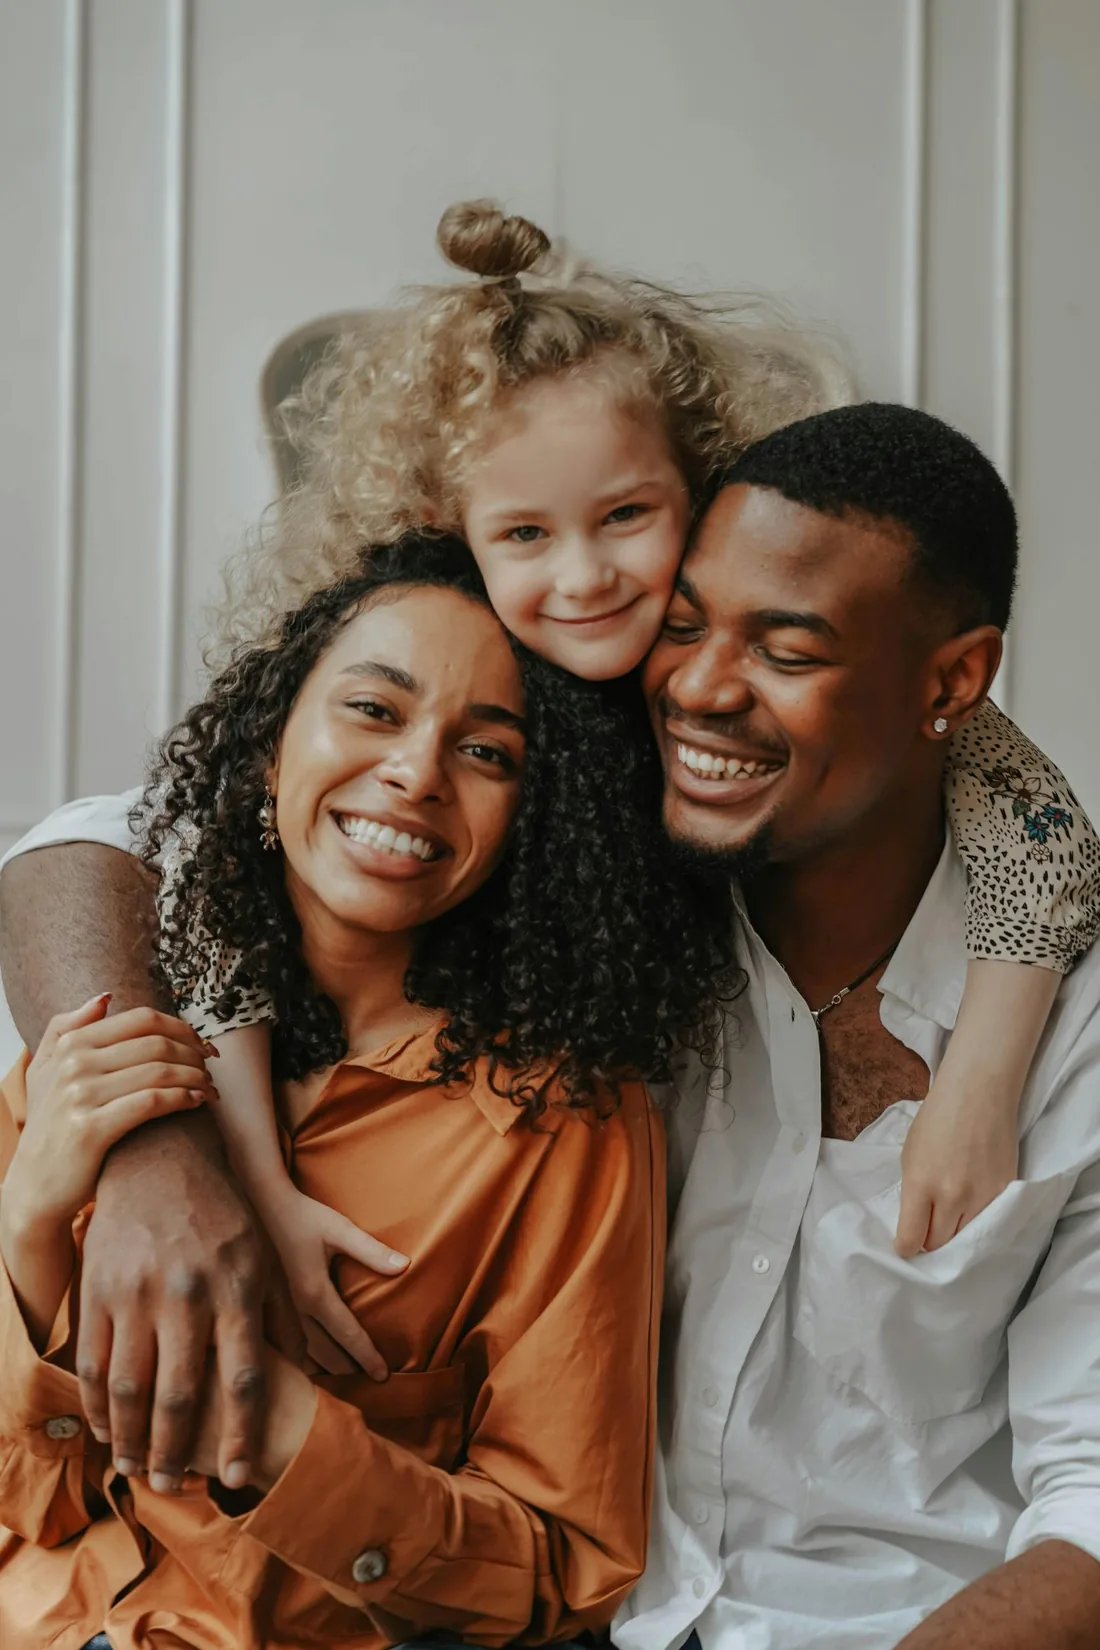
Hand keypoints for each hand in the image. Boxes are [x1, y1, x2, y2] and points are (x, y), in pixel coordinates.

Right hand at [8, 996, 216, 1227]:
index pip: (142, 1019)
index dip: (181, 1028)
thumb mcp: (44, 1070)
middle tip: (211, 1067)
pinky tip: (196, 1102)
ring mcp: (80, 1096)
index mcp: (70, 1044)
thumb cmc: (49, 1125)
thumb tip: (105, 998)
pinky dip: (182, 1098)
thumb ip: (66, 1028)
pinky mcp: (91, 1129)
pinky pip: (150, 1102)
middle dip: (194, 1053)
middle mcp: (73, 1065)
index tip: (201, 1043)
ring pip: (159, 1071)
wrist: (34, 1185)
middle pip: (156, 1043)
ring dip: (195, 1077)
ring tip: (210, 1088)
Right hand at [76, 1103, 300, 1494]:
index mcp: (237, 1288)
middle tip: (175, 1485)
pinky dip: (96, 1406)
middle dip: (178, 1451)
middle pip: (181, 1395)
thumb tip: (306, 1374)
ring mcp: (137, 1292)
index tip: (240, 1475)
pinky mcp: (99, 1288)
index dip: (243, 1434)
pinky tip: (106, 1429)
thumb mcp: (268, 1255)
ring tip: (138, 1469)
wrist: (161, 1158)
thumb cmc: (225, 1213)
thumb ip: (283, 1317)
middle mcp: (187, 1294)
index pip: (244, 1378)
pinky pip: (93, 1362)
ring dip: (132, 1439)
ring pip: (131, 1387)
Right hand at [263, 1186, 407, 1379]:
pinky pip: (286, 1347)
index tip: (384, 1377)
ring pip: (303, 1356)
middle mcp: (295, 1310)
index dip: (368, 1358)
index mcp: (315, 1293)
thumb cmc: (304, 1216)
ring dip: (323, 1372)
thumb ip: (371, 1250)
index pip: (348, 1335)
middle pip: (325, 1354)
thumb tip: (405, 1266)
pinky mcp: (267, 1309)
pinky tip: (309, 1368)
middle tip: (369, 1388)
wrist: (259, 1206)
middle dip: (348, 1372)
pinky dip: (301, 1362)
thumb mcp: (340, 1229)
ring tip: (343, 1385)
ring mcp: (278, 1312)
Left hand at [895, 1079, 1018, 1255]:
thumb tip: (914, 1222)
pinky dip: (977, 1223)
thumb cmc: (937, 1119)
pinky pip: (989, 1223)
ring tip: (948, 1222)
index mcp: (921, 1183)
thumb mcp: (910, 1155)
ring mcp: (983, 1196)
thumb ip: (913, 1192)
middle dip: (929, 1244)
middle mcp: (952, 1195)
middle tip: (926, 1233)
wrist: (979, 1093)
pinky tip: (970, 1211)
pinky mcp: (1006, 1192)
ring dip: (955, 1236)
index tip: (904, 1246)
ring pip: (966, 1239)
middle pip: (940, 1245)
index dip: (905, 1247)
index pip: (912, 1238)